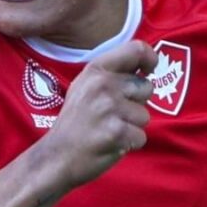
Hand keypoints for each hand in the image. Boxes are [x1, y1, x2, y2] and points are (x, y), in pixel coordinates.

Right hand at [37, 40, 156, 189]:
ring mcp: (110, 108)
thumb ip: (111, 74)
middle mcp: (103, 84)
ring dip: (132, 126)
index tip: (147, 71)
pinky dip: (130, 143)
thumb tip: (144, 65)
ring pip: (145, 115)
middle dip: (136, 103)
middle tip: (112, 114)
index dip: (150, 58)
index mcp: (96, 69)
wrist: (56, 157)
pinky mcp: (117, 132)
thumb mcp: (85, 87)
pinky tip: (110, 143)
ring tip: (108, 129)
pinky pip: (141, 136)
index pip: (136, 49)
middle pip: (146, 87)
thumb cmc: (75, 123)